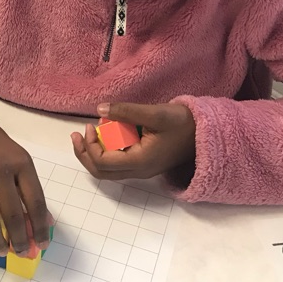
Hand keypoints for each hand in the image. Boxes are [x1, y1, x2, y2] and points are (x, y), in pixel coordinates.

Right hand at [0, 102, 50, 259]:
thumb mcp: (18, 158)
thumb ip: (30, 188)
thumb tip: (45, 222)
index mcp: (20, 162)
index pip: (35, 202)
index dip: (40, 228)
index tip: (41, 245)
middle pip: (13, 215)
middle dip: (20, 240)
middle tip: (21, 252)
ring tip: (2, 251)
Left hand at [72, 102, 195, 180]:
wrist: (206, 134)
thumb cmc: (183, 123)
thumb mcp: (154, 113)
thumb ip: (126, 111)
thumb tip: (99, 109)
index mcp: (140, 162)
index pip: (103, 162)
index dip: (90, 145)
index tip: (88, 126)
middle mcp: (139, 171)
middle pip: (101, 172)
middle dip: (84, 154)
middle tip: (75, 136)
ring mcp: (142, 170)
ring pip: (108, 170)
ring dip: (94, 153)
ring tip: (87, 133)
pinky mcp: (144, 163)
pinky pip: (118, 163)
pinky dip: (106, 151)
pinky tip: (106, 134)